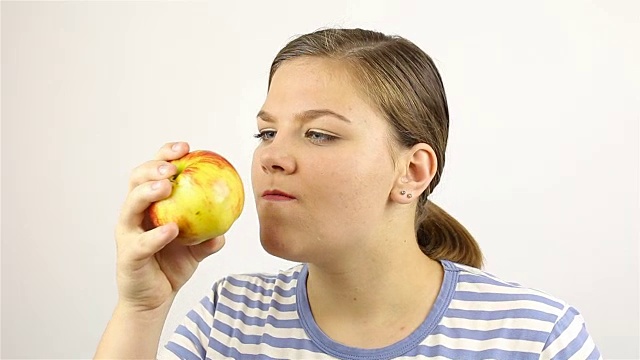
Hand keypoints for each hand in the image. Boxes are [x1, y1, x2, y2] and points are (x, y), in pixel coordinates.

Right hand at [114, 142, 224, 311]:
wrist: (156, 297)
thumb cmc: (174, 264)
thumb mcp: (199, 247)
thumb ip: (212, 234)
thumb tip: (230, 221)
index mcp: (151, 203)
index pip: (155, 171)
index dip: (167, 155)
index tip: (187, 148)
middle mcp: (135, 213)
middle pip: (137, 180)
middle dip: (153, 167)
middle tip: (173, 167)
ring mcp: (128, 233)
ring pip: (131, 205)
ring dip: (148, 192)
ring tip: (167, 186)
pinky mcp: (127, 254)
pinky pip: (142, 242)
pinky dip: (157, 235)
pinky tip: (172, 230)